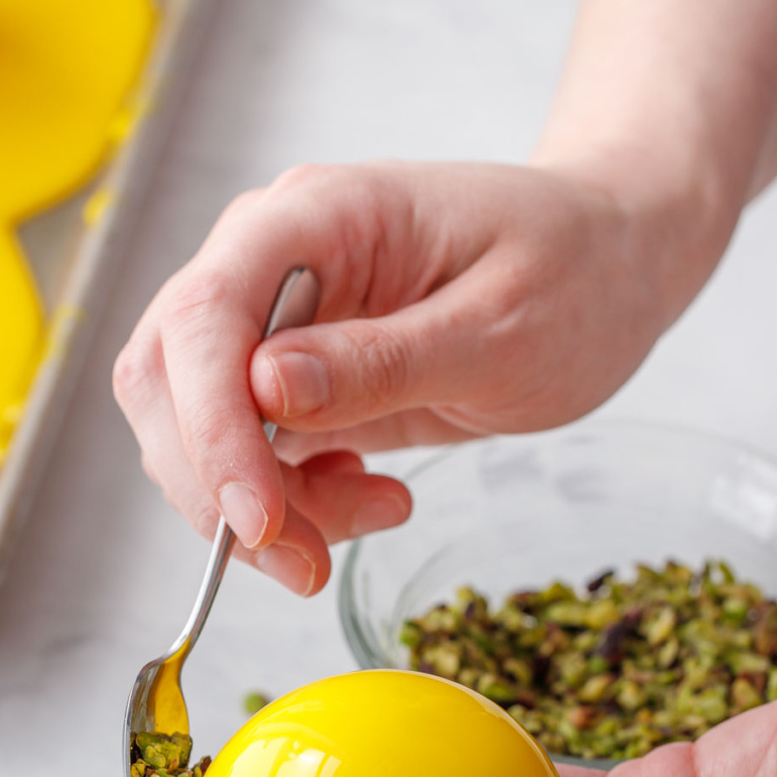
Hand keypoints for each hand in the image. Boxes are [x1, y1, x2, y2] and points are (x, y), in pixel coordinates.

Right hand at [113, 160, 685, 593]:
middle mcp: (270, 262)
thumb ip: (384, 358)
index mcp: (317, 216)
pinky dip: (291, 505)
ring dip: (261, 507)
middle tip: (304, 561)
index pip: (205, 315)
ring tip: (374, 511)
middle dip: (218, 487)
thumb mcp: (501, 325)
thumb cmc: (574, 271)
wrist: (607, 264)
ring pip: (195, 433)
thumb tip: (266, 387)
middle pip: (168, 378)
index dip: (210, 426)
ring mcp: (274, 323)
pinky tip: (370, 498)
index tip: (258, 519)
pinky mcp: (293, 382)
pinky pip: (249, 459)